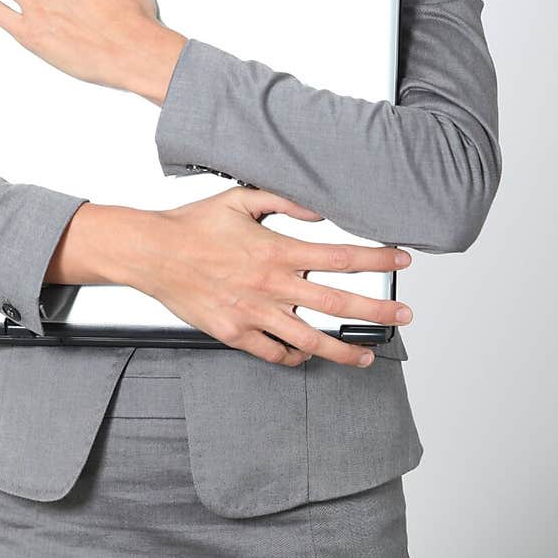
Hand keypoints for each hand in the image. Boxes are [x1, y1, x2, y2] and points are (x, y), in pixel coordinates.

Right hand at [127, 186, 412, 367]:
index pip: (339, 257)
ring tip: (366, 356)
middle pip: (337, 303)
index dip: (376, 260)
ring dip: (344, 350)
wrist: (152, 253)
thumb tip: (319, 208)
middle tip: (404, 316)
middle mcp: (270, 286)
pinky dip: (295, 357)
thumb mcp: (240, 199)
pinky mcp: (235, 334)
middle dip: (378, 310)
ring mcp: (254, 314)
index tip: (402, 260)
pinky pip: (274, 353)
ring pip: (310, 341)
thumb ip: (283, 200)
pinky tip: (307, 355)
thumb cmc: (193, 225)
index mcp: (276, 251)